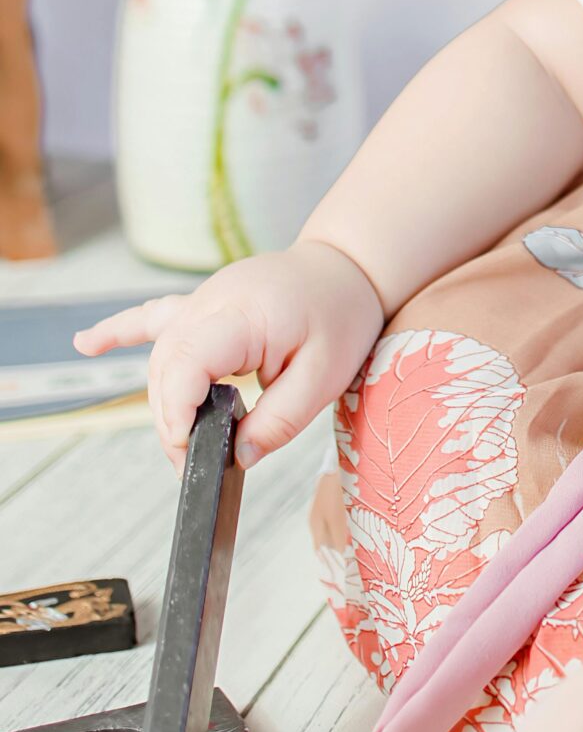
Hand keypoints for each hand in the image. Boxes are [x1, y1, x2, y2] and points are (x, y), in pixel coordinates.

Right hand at [71, 240, 384, 473]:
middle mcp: (212, 301)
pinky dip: (119, 331)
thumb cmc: (341, 314)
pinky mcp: (202, 303)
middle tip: (194, 465)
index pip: (187, 362)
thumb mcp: (326, 376)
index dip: (176, 410)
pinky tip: (85, 344)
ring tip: (179, 444)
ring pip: (161, 356)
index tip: (186, 449)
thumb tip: (239, 456)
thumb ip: (280, 419)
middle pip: (167, 368)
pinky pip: (153, 316)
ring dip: (163, 401)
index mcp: (244, 314)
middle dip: (171, 422)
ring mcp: (203, 299)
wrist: (347, 265)